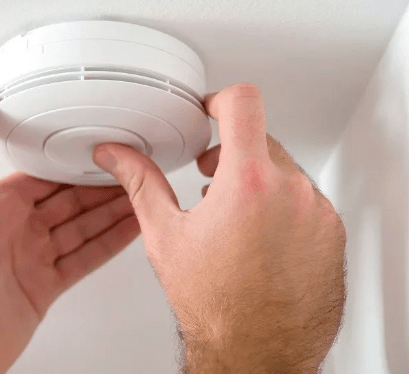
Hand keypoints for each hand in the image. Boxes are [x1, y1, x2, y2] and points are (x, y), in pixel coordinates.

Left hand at [0, 93, 139, 373]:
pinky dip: (110, 243)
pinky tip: (129, 229)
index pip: (43, 173)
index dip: (73, 159)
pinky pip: (86, 257)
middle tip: (133, 167)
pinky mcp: (46, 284)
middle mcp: (17, 228)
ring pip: (83, 226)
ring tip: (141, 193)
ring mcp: (33, 257)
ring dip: (112, 209)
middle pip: (69, 198)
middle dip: (101, 182)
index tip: (97, 144)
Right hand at [93, 83, 345, 372]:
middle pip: (261, 139)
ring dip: (258, 182)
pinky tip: (259, 239)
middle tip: (210, 180)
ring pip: (285, 171)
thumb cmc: (214, 304)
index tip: (211, 111)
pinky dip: (283, 207)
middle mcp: (291, 192)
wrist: (257, 351)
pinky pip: (307, 201)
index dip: (220, 99)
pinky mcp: (331, 233)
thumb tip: (117, 156)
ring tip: (234, 217)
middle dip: (232, 153)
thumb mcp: (165, 234)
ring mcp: (317, 213)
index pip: (243, 103)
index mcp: (247, 183)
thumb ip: (141, 182)